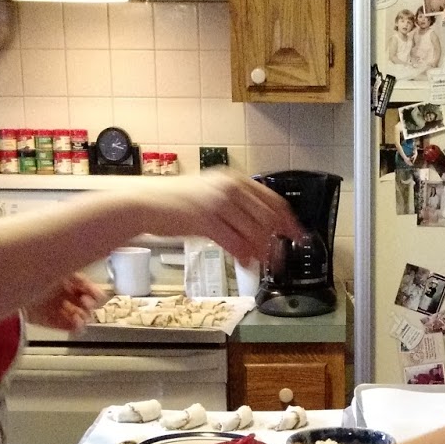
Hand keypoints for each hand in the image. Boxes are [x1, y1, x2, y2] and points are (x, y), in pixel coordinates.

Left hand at [27, 273, 102, 330]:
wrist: (20, 292)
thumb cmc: (40, 277)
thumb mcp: (63, 272)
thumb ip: (81, 279)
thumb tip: (97, 289)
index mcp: (72, 284)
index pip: (92, 291)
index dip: (95, 293)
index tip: (95, 294)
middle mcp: (70, 298)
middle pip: (91, 305)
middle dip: (90, 304)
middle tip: (85, 301)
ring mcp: (65, 312)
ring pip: (85, 317)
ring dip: (84, 315)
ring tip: (77, 311)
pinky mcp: (59, 324)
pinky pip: (76, 328)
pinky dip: (79, 325)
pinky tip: (75, 319)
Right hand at [144, 172, 297, 264]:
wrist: (145, 203)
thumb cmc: (175, 202)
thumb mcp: (211, 194)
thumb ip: (235, 207)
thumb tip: (260, 230)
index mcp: (233, 179)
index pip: (273, 200)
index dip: (289, 221)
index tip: (298, 236)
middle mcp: (229, 188)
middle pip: (268, 218)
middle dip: (279, 241)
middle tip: (282, 258)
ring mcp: (217, 203)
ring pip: (254, 232)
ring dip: (262, 252)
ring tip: (262, 263)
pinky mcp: (205, 220)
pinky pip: (235, 242)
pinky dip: (244, 256)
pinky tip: (245, 263)